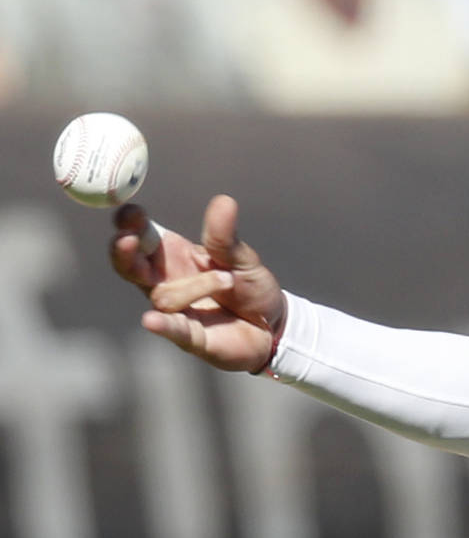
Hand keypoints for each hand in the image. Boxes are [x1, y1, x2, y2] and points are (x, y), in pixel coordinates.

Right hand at [110, 195, 285, 373]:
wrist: (276, 325)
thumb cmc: (251, 288)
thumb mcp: (243, 258)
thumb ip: (226, 237)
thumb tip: (224, 201)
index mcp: (175, 256)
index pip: (142, 238)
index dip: (131, 226)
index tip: (131, 214)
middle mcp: (167, 281)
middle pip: (130, 267)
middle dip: (124, 252)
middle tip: (128, 239)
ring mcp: (175, 310)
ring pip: (163, 295)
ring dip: (196, 286)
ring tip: (228, 280)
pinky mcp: (189, 336)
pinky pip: (171, 328)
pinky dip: (162, 324)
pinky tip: (151, 320)